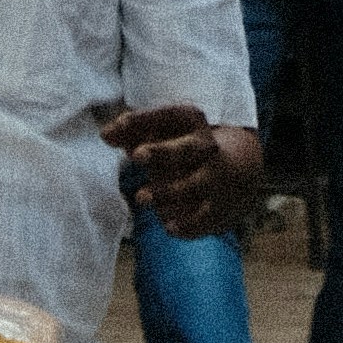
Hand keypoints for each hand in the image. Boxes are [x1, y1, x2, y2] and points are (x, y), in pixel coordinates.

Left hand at [100, 105, 260, 244]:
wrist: (237, 174)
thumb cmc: (185, 150)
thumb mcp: (164, 135)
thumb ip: (133, 133)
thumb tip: (105, 134)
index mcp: (194, 125)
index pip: (169, 116)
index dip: (144, 119)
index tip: (120, 124)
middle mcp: (207, 150)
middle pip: (186, 149)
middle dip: (162, 151)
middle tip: (137, 155)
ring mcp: (215, 180)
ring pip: (193, 185)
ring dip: (167, 191)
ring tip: (140, 197)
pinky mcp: (218, 208)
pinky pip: (204, 218)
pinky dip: (187, 224)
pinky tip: (168, 226)